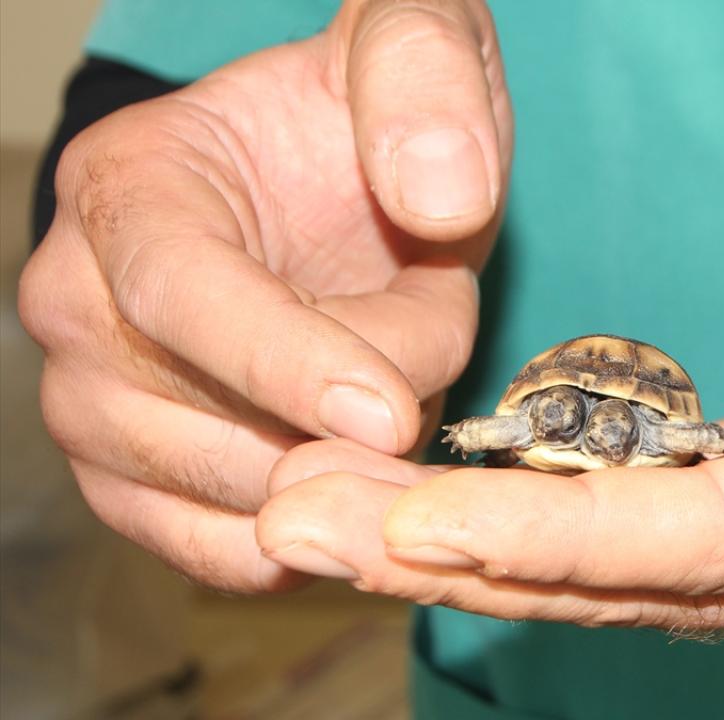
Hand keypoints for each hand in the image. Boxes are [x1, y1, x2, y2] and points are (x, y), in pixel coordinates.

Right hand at [18, 0, 511, 592]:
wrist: (350, 187)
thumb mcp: (415, 49)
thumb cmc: (373, 118)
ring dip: (345, 466)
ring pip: (220, 492)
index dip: (286, 363)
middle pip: (200, 413)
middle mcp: (78, 301)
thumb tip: (440, 198)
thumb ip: (425, 85)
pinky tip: (366, 480)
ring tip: (406, 384)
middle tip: (440, 357)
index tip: (389, 413)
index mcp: (128, 186)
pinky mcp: (136, 479)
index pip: (178, 295)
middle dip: (350, 417)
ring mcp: (95, 402)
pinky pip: (214, 550)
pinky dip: (304, 538)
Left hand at [258, 159, 723, 628]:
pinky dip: (514, 521)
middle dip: (461, 562)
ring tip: (304, 512)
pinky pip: (620, 529)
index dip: (583, 541)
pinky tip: (413, 497)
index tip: (428, 525)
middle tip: (290, 523)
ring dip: (456, 549)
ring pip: (603, 566)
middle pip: (627, 577)